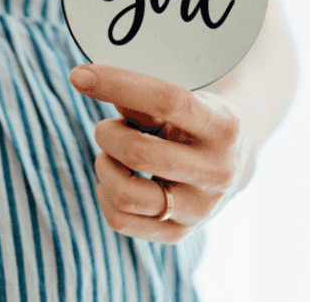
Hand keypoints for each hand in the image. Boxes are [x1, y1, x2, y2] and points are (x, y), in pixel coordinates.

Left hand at [68, 63, 255, 243]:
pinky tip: (116, 178)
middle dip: (107, 133)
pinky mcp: (180, 233)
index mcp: (223, 127)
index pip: (167, 101)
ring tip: (112, 155)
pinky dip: (104, 194)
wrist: (230, 163)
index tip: (78, 75)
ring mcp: (201, 209)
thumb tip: (84, 79)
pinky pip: (120, 220)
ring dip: (104, 167)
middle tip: (108, 128)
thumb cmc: (191, 121)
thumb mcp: (179, 99)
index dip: (117, 84)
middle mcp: (218, 172)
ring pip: (124, 193)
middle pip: (138, 152)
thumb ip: (137, 95)